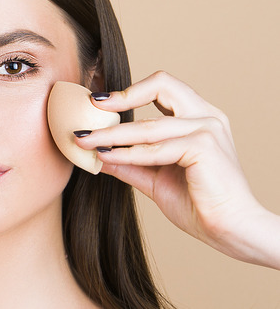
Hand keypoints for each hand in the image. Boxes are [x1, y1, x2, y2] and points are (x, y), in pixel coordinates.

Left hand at [74, 70, 279, 268]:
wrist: (231, 231)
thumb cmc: (199, 205)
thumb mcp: (155, 179)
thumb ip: (130, 163)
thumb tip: (98, 154)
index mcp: (200, 117)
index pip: (163, 88)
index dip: (130, 92)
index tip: (99, 102)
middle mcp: (207, 116)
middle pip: (163, 85)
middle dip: (123, 95)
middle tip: (92, 106)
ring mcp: (207, 129)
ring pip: (147, 126)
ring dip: (110, 134)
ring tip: (84, 140)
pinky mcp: (203, 147)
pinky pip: (153, 149)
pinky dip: (126, 154)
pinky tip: (105, 157)